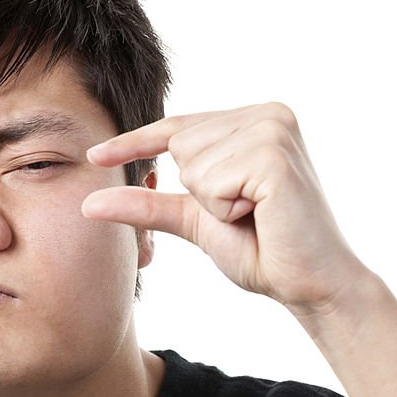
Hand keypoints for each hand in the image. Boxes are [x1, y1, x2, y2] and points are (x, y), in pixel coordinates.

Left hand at [82, 102, 371, 315]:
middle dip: (200, 191)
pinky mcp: (275, 154)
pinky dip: (227, 209)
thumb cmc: (262, 251)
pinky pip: (212, 183)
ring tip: (256, 214)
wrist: (308, 284)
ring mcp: (274, 128)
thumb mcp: (195, 221)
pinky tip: (262, 214)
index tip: (94, 154)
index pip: (178, 126)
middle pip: (180, 144)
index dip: (134, 142)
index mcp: (253, 120)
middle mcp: (267, 113)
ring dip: (215, 203)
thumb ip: (148, 205)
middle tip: (245, 213)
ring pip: (193, 164)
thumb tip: (87, 203)